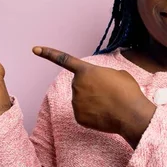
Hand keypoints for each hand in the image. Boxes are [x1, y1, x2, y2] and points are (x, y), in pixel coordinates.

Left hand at [33, 46, 155, 146]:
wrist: (131, 114)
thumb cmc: (128, 92)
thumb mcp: (118, 74)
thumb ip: (104, 75)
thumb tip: (102, 85)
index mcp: (86, 70)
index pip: (64, 59)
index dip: (48, 53)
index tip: (34, 49)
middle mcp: (77, 85)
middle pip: (81, 85)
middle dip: (92, 88)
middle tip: (110, 93)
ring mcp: (76, 102)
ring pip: (82, 100)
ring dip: (94, 102)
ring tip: (110, 104)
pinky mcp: (78, 117)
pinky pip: (84, 114)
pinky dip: (94, 115)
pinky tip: (105, 115)